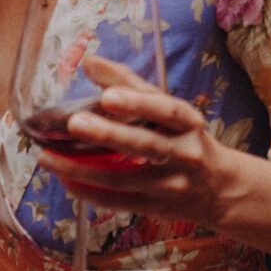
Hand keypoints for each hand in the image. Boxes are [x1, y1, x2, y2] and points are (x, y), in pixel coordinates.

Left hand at [41, 55, 230, 219]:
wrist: (221, 190)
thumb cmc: (188, 140)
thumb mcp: (171, 112)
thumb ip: (132, 85)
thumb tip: (90, 62)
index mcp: (189, 124)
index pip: (167, 110)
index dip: (139, 103)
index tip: (108, 96)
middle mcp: (184, 154)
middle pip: (146, 144)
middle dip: (109, 134)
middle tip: (74, 123)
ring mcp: (170, 185)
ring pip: (124, 179)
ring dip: (83, 170)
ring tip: (48, 158)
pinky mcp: (156, 208)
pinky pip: (119, 202)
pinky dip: (90, 194)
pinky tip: (66, 182)